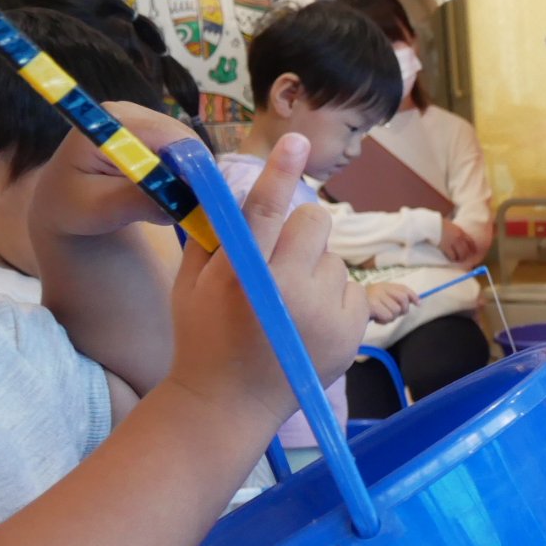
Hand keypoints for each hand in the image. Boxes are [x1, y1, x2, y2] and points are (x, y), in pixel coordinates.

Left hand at [30, 102, 196, 237]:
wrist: (61, 202)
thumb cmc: (72, 206)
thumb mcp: (100, 209)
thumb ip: (138, 201)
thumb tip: (183, 202)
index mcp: (108, 124)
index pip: (166, 135)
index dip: (191, 164)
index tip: (203, 198)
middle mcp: (128, 112)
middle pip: (183, 138)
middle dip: (194, 173)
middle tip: (194, 207)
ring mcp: (142, 119)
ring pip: (189, 146)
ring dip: (192, 176)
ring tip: (178, 203)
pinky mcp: (152, 132)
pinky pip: (184, 151)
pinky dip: (187, 174)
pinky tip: (173, 192)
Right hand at [166, 134, 368, 426]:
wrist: (229, 404)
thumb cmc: (204, 336)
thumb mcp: (192, 283)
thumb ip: (214, 235)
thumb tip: (232, 188)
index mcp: (241, 274)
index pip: (264, 210)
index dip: (281, 172)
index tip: (296, 141)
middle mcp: (288, 290)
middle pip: (314, 222)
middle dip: (298, 233)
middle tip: (277, 261)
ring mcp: (325, 312)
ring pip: (334, 257)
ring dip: (316, 269)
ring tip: (288, 304)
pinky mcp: (352, 329)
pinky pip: (352, 287)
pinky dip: (335, 296)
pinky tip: (309, 320)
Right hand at [365, 280, 417, 323]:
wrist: (346, 310)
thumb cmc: (365, 308)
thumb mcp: (380, 300)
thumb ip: (394, 299)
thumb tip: (413, 301)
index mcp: (383, 286)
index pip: (402, 288)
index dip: (413, 295)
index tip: (418, 303)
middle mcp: (380, 288)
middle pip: (403, 298)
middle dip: (403, 309)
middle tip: (396, 315)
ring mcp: (377, 295)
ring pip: (396, 310)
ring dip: (391, 318)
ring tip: (381, 317)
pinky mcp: (373, 305)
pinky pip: (388, 316)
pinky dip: (384, 321)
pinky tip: (376, 320)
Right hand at [439, 218, 479, 265]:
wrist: (430, 224)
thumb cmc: (438, 224)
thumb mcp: (451, 225)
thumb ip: (455, 231)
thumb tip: (457, 236)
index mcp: (460, 232)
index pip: (471, 242)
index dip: (473, 248)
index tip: (473, 253)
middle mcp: (458, 237)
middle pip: (467, 250)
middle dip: (466, 256)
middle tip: (463, 259)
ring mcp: (452, 242)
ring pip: (461, 254)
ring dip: (459, 258)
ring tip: (457, 260)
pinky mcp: (445, 247)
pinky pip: (452, 256)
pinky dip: (452, 258)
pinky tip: (451, 259)